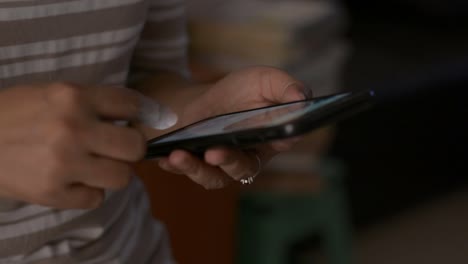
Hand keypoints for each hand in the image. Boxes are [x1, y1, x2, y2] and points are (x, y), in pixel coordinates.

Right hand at [0, 83, 145, 208]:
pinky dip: (89, 192)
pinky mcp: (52, 192)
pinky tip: (73, 181)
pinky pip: (96, 198)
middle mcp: (73, 128)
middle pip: (135, 147)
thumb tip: (140, 114)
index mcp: (73, 96)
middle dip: (131, 149)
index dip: (142, 114)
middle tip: (117, 149)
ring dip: (113, 173)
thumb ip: (94, 103)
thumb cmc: (17, 113)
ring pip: (122, 177)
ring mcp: (63, 163)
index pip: (131, 105)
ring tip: (95, 166)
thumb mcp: (54, 93)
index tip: (141, 122)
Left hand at [157, 67, 310, 188]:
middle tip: (214, 153)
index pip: (281, 142)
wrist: (203, 102)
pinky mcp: (199, 168)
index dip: (280, 140)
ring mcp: (221, 167)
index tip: (277, 137)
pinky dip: (176, 167)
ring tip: (178, 156)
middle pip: (244, 167)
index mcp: (271, 139)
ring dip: (196, 169)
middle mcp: (248, 158)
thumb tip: (302, 98)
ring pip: (214, 177)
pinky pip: (188, 173)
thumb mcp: (262, 80)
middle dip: (229, 161)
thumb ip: (285, 86)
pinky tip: (165, 158)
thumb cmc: (238, 93)